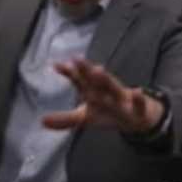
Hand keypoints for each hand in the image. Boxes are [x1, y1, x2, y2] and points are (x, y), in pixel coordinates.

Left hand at [41, 58, 164, 132]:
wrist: (139, 118)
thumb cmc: (109, 113)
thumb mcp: (86, 118)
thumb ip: (65, 119)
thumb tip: (41, 121)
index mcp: (94, 91)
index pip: (80, 81)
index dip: (69, 73)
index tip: (56, 65)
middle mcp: (107, 91)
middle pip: (95, 80)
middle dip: (86, 71)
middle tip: (75, 60)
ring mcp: (123, 99)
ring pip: (114, 88)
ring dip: (107, 79)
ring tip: (98, 70)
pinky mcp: (138, 109)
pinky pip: (139, 104)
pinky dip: (138, 99)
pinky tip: (137, 92)